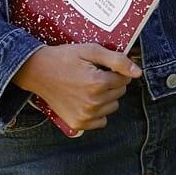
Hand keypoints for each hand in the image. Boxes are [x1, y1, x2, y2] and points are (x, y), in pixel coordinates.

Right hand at [11, 43, 139, 131]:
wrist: (37, 71)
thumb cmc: (64, 58)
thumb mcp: (91, 50)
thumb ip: (117, 60)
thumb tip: (138, 73)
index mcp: (98, 84)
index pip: (124, 79)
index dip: (115, 71)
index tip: (100, 66)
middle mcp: (93, 103)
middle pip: (120, 93)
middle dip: (111, 83)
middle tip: (92, 74)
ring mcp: (85, 116)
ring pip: (112, 106)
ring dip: (106, 97)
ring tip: (87, 87)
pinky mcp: (78, 124)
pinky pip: (101, 121)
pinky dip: (98, 112)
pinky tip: (85, 100)